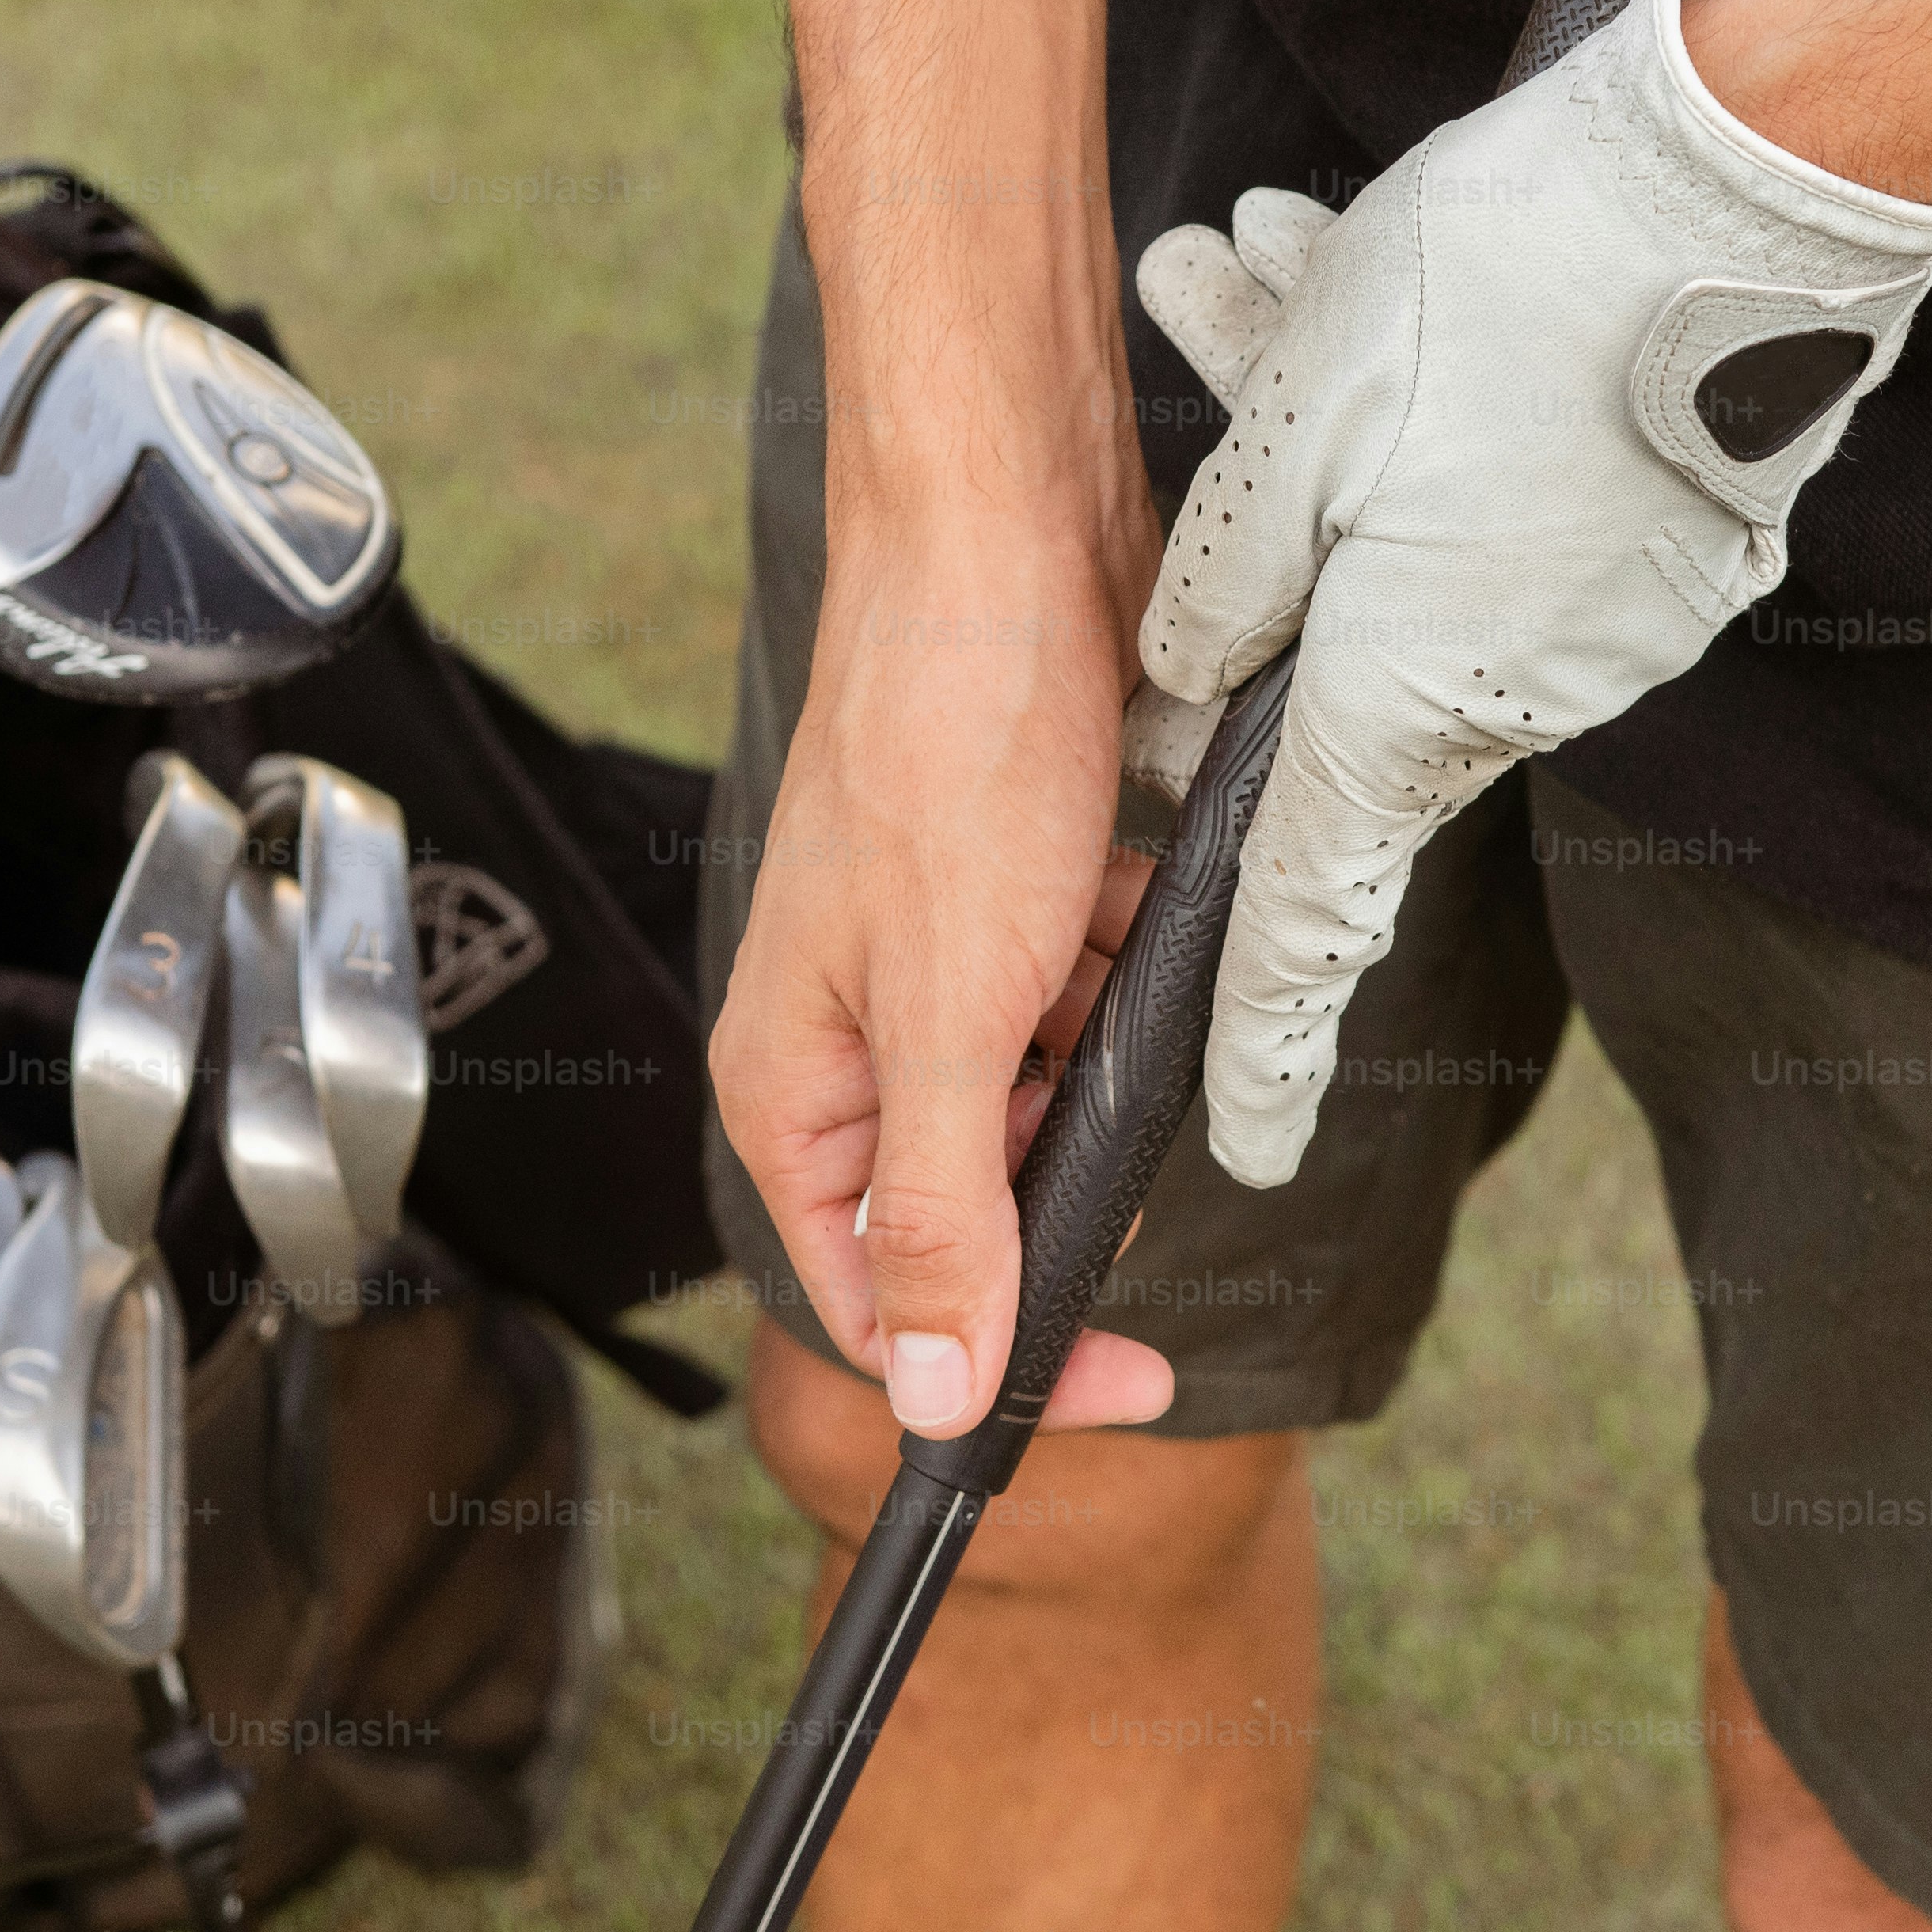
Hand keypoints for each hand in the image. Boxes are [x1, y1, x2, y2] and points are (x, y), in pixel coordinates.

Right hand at [711, 504, 1182, 1440]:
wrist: (1005, 537)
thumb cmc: (951, 743)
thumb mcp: (952, 1012)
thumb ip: (945, 1211)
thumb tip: (931, 1393)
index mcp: (798, 1092)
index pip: (882, 1304)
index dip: (1001, 1362)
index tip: (1131, 1385)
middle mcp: (852, 1047)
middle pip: (975, 1206)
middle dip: (1069, 1165)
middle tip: (1133, 1108)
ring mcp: (934, 972)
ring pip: (1047, 1096)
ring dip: (1106, 1042)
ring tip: (1104, 934)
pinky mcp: (1013, 904)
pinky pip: (1088, 995)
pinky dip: (1125, 956)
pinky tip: (1125, 877)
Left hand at [1136, 0, 1931, 1185]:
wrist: (1743, 192)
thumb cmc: (1509, 295)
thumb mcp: (1300, 421)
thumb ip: (1220, 586)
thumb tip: (1179, 694)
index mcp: (1405, 695)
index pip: (1305, 913)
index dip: (1262, 1036)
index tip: (1239, 1146)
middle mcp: (1513, 691)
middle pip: (1333, 655)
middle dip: (1258, 520)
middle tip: (1205, 309)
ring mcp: (1604, 626)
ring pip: (1401, 551)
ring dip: (1326, 417)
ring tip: (1272, 255)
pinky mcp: (1662, 548)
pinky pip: (1492, 508)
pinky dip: (1423, 407)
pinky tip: (1376, 264)